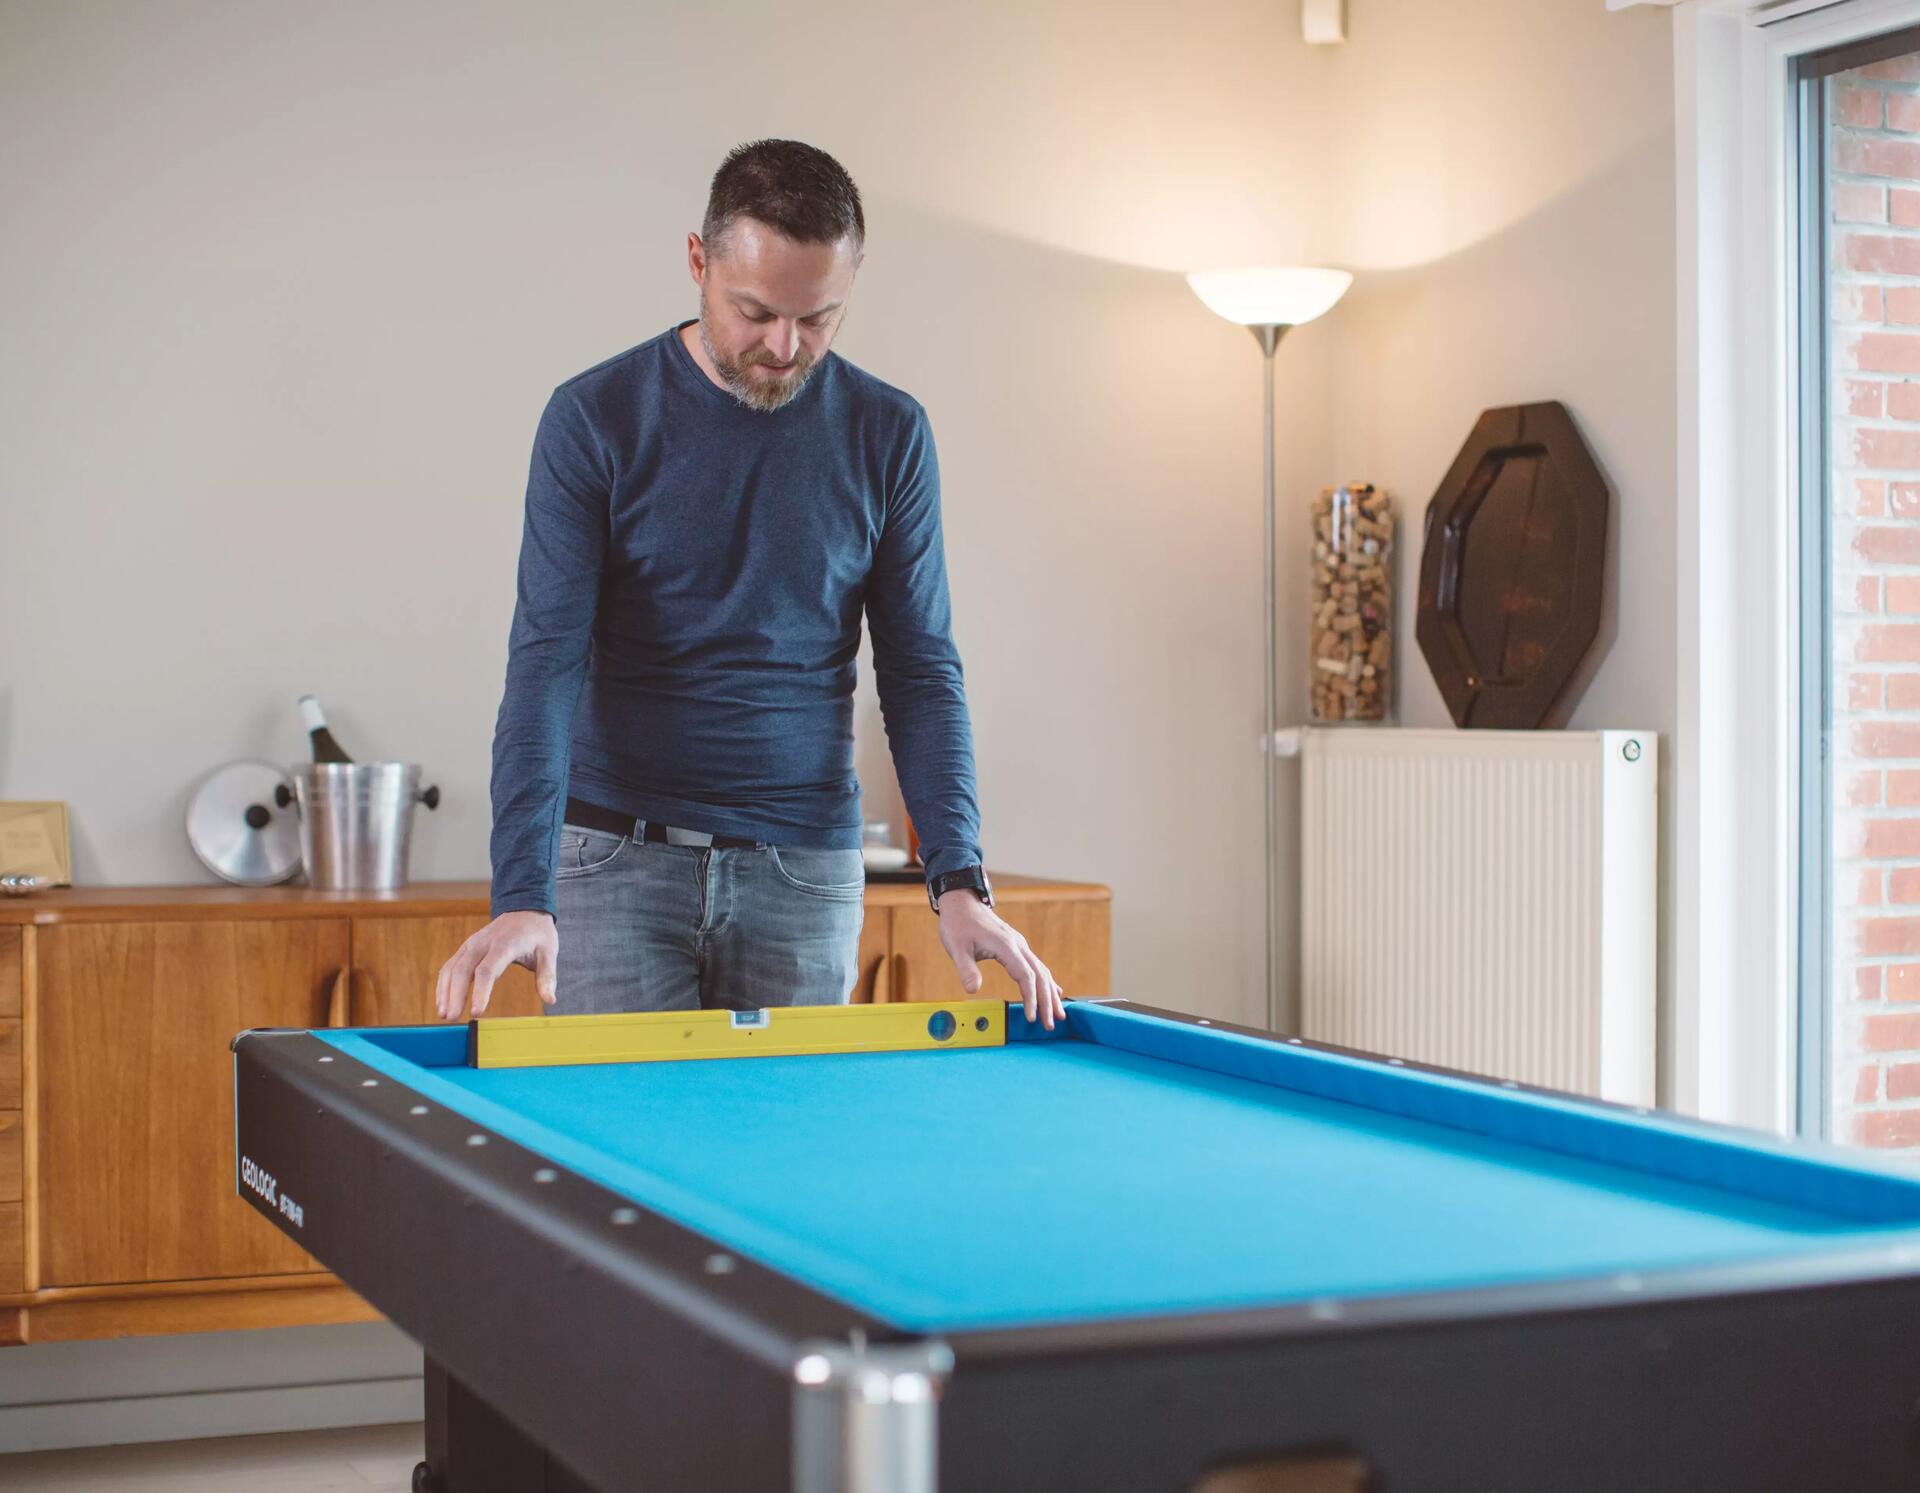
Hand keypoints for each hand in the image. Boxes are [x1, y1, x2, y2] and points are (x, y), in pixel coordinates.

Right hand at [435, 911, 558, 1019]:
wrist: (525, 910)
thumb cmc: (538, 934)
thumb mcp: (549, 952)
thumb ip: (547, 977)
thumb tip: (550, 1001)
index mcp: (505, 945)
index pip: (488, 970)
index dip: (480, 992)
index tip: (476, 1012)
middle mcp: (483, 943)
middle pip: (463, 970)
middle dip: (455, 995)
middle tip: (451, 1019)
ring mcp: (471, 944)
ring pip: (452, 968)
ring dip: (445, 991)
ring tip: (443, 1014)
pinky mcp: (466, 948)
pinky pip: (450, 966)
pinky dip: (444, 984)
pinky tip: (443, 1002)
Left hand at [936, 892, 1065, 1029]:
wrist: (962, 903)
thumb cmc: (958, 924)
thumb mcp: (956, 948)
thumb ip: (966, 969)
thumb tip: (972, 990)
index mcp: (1006, 946)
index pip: (1025, 976)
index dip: (1030, 998)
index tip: (1031, 1017)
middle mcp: (1018, 945)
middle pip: (1040, 976)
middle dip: (1047, 1002)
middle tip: (1050, 1024)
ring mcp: (1019, 945)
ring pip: (1042, 971)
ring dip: (1050, 994)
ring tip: (1059, 1014)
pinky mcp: (1017, 947)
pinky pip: (1036, 966)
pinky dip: (1046, 981)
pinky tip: (1054, 991)